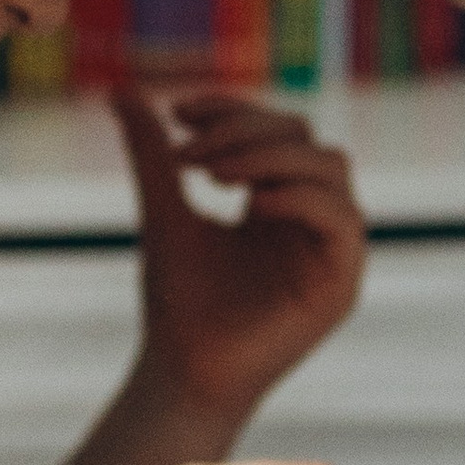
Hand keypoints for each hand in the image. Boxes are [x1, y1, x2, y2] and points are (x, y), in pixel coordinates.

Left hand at [119, 87, 366, 428]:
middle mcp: (311, 217)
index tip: (177, 111)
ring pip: (330, 167)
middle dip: (245, 132)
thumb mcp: (164, 211)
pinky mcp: (342, 282)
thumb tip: (122, 90)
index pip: (275, 127)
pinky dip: (302, 199)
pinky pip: (342, 219)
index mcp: (277, 199)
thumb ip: (152, 153)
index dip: (232, 109)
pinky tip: (253, 205)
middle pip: (303, 137)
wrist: (182, 373)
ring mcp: (331, 248)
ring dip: (271, 158)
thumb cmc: (177, 302)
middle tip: (187, 154)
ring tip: (212, 175)